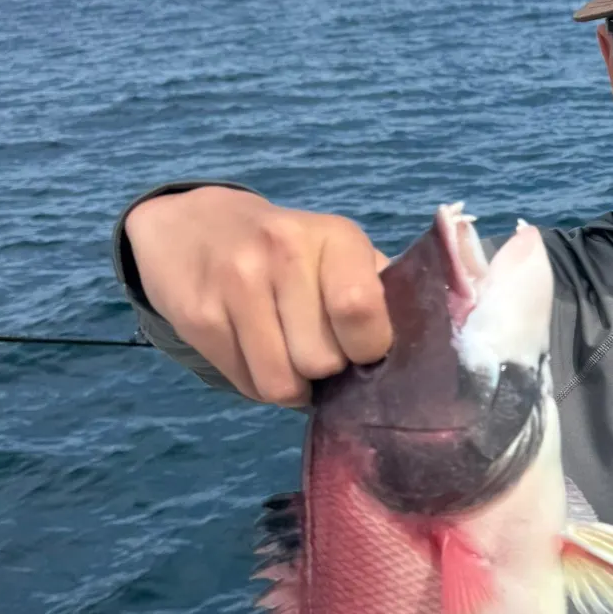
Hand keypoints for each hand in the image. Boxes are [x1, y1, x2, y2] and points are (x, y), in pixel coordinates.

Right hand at [124, 186, 391, 405]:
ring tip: (287, 353)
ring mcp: (235, 280)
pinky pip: (246, 386)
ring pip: (282, 384)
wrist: (193, 227)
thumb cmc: (291, 256)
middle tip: (313, 345)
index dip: (366, 349)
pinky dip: (257, 384)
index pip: (359, 309)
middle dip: (325, 370)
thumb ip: (380, 297)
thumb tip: (419, 358)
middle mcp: (282, 249)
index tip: (360, 348)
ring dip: (292, 385)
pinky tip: (254, 350)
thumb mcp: (341, 256)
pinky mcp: (197, 315)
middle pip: (321, 361)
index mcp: (336, 237)